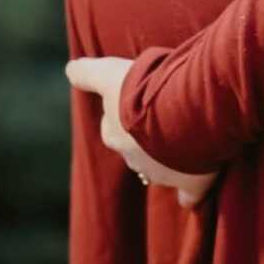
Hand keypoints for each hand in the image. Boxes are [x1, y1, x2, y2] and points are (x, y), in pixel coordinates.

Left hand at [65, 56, 220, 207]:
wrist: (184, 105)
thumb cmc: (147, 88)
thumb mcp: (111, 73)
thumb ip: (87, 74)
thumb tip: (69, 70)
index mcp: (113, 134)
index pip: (112, 127)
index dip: (126, 113)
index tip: (140, 100)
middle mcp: (133, 158)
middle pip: (137, 149)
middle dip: (148, 137)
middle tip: (168, 114)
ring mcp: (162, 173)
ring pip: (162, 168)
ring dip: (173, 155)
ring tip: (193, 132)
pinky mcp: (190, 183)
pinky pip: (188, 193)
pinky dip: (190, 193)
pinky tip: (193, 191)